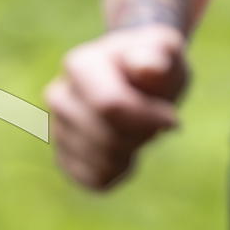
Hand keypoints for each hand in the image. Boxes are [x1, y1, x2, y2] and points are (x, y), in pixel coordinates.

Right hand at [45, 23, 188, 189]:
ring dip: (134, 152)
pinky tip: (126, 149)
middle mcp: (59, 96)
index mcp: (79, 64)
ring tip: (140, 131)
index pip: (109, 105)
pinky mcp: (64, 158)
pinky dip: (121, 170)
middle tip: (157, 123)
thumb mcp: (167, 50)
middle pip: (107, 138)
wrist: (139, 80)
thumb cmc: (155, 63)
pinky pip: (97, 180)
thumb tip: (146, 65)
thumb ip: (159, 54)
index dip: (147, 119)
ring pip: (103, 162)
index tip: (172, 118)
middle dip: (142, 137)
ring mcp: (57, 129)